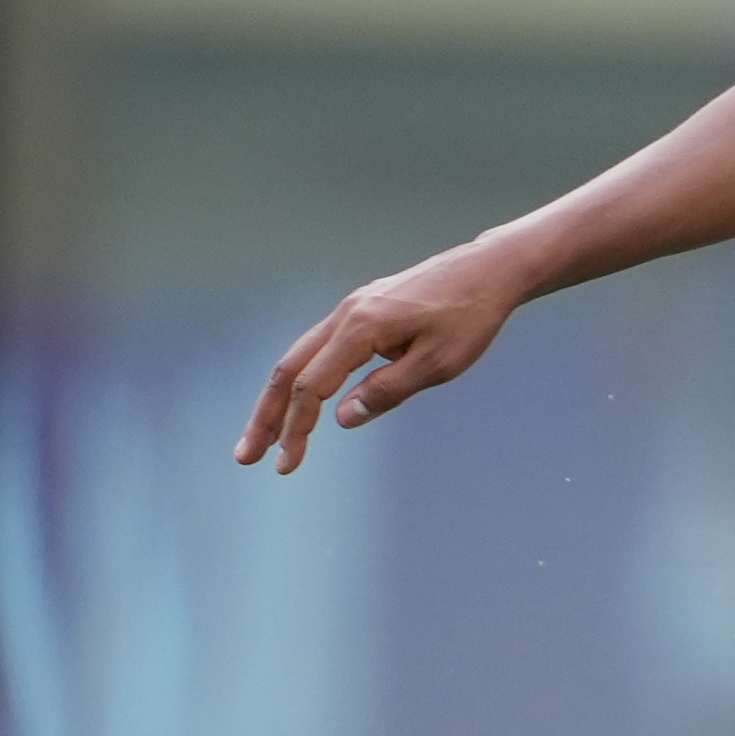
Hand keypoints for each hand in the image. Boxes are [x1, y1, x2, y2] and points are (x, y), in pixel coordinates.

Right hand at [234, 236, 531, 472]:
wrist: (488, 270)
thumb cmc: (469, 318)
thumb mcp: (437, 364)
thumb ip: (388, 391)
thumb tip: (341, 419)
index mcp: (361, 326)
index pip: (313, 385)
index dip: (295, 428)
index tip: (286, 465)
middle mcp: (347, 314)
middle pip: (289, 368)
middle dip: (266, 415)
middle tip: (246, 456)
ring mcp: (353, 308)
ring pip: (301, 356)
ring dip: (279, 397)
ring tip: (265, 436)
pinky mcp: (363, 310)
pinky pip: (320, 348)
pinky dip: (303, 377)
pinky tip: (301, 401)